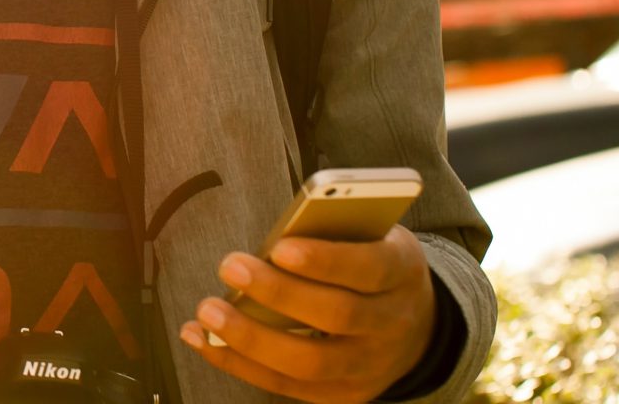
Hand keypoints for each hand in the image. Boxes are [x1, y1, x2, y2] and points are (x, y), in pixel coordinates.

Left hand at [177, 224, 435, 403]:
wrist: (414, 322)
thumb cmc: (371, 262)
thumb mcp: (366, 233)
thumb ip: (330, 231)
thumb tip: (271, 243)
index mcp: (400, 272)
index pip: (369, 268)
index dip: (325, 261)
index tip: (280, 247)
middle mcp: (392, 324)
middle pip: (337, 316)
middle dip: (278, 293)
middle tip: (230, 266)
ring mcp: (370, 367)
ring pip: (310, 363)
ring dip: (251, 339)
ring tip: (208, 313)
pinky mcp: (344, 394)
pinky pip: (287, 387)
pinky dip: (240, 364)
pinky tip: (204, 341)